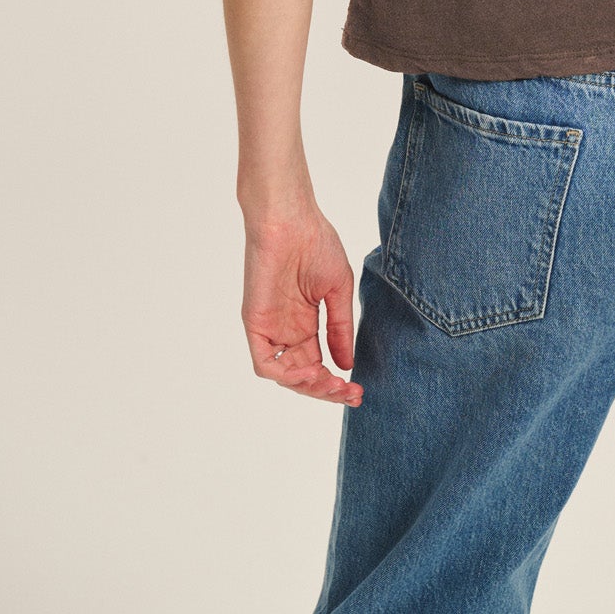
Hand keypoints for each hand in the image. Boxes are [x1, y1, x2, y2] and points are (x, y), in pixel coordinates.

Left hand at [241, 206, 364, 406]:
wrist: (290, 219)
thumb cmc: (315, 243)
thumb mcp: (337, 290)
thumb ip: (340, 329)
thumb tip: (347, 365)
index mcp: (304, 323)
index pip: (318, 364)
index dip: (335, 383)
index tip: (358, 392)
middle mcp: (286, 330)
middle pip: (302, 376)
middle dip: (326, 390)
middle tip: (349, 394)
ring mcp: (270, 328)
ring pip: (284, 375)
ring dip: (309, 386)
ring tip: (332, 384)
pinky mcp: (256, 323)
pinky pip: (265, 362)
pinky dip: (285, 375)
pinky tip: (311, 372)